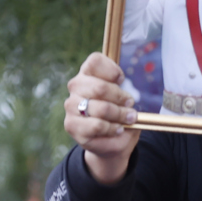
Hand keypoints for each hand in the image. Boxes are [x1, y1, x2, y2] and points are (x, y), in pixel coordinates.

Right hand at [64, 52, 139, 183]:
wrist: (111, 139)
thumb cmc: (118, 113)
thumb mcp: (126, 98)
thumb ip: (127, 92)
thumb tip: (128, 99)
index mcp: (88, 73)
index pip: (95, 61)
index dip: (112, 70)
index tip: (122, 80)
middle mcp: (76, 86)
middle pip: (100, 87)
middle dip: (121, 98)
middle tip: (130, 105)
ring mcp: (71, 105)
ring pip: (100, 108)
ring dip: (119, 115)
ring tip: (127, 119)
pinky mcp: (71, 124)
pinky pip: (97, 125)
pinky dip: (112, 128)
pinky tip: (117, 129)